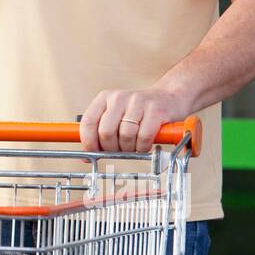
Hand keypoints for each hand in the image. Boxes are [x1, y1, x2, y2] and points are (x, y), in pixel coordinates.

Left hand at [78, 87, 194, 153]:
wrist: (169, 97)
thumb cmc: (139, 112)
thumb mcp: (116, 115)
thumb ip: (99, 132)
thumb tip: (85, 157)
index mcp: (104, 98)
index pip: (88, 122)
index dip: (89, 142)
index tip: (93, 153)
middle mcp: (119, 97)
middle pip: (106, 132)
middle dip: (111, 149)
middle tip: (119, 151)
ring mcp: (138, 102)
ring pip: (125, 136)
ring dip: (129, 149)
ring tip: (133, 146)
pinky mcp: (156, 110)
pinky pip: (143, 137)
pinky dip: (142, 147)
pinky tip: (144, 145)